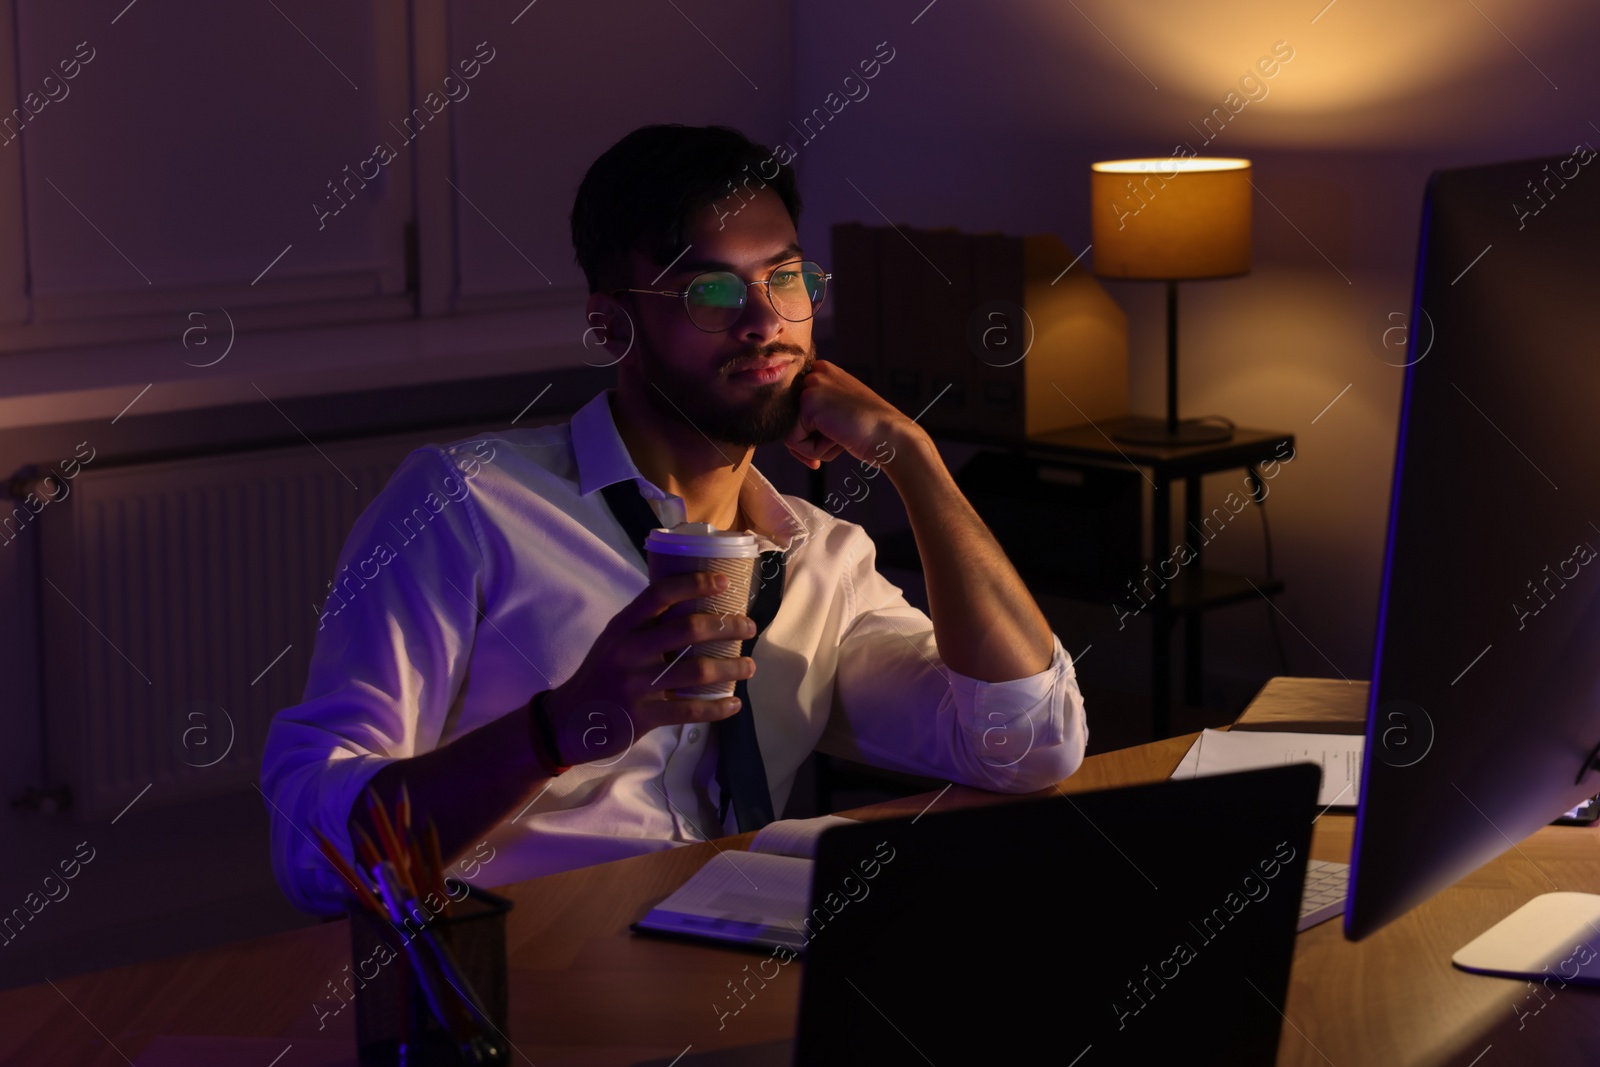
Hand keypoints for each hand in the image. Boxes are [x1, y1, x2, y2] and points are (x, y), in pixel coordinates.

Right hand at [540, 571, 755, 765]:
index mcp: (623, 626)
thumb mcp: (616, 639)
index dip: (694, 584)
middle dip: (726, 625)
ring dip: (731, 667)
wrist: (570, 718)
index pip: (659, 594)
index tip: (724, 582)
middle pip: (688, 629)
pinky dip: (717, 708)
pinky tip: (734, 703)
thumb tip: (696, 601)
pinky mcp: (644, 716)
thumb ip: (646, 623)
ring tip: (750, 666)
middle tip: (748, 627)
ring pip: (697, 671)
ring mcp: (637, 685)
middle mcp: (630, 651)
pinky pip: (690, 710)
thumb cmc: (603, 671)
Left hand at [783, 359, 915, 469]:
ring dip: (813, 447)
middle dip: (807, 442)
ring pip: (790, 432)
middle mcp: (815, 373)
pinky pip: (794, 441)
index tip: (829, 440)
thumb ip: (815, 414)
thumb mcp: (839, 412)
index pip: (796, 408)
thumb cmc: (870, 430)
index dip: (808, 431)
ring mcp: (810, 386)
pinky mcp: (808, 404)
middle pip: (789, 419)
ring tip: (840, 440)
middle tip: (835, 444)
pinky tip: (838, 440)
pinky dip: (813, 451)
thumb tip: (787, 435)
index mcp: (823, 371)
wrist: (891, 436)